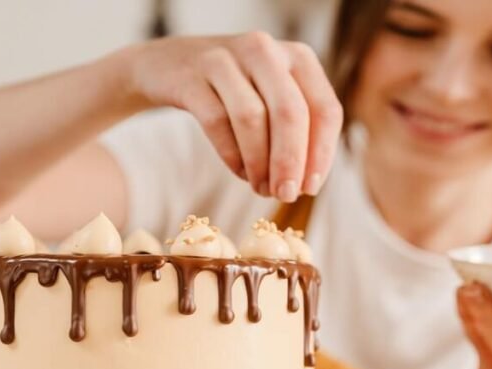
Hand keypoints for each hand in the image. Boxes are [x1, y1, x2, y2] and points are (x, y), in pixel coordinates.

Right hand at [124, 32, 342, 201]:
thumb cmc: (233, 92)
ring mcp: (225, 60)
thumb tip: (306, 183)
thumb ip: (297, 133)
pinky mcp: (191, 77)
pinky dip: (232, 154)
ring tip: (261, 188)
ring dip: (259, 163)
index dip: (321, 154)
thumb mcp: (273, 99)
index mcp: (298, 57)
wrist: (167, 66)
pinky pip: (216, 121)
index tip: (310, 188)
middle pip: (290, 112)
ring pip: (252, 117)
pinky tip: (240, 172)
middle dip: (290, 161)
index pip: (324, 109)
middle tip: (285, 195)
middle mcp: (265, 51)